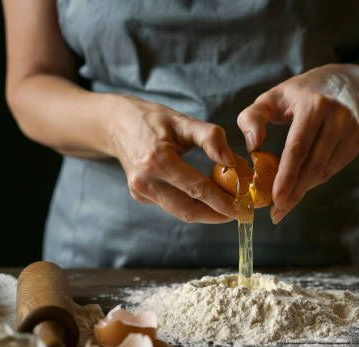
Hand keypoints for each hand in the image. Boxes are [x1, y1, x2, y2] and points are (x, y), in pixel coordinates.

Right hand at [109, 96, 238, 222]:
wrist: (115, 124)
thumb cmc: (152, 119)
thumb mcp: (183, 121)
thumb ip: (210, 138)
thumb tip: (232, 161)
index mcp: (157, 160)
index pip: (197, 189)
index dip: (223, 202)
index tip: (244, 209)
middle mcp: (145, 180)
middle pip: (188, 210)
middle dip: (217, 215)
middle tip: (240, 213)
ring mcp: (140, 191)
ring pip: (180, 212)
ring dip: (206, 212)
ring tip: (228, 205)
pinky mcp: (139, 195)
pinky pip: (171, 205)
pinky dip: (191, 203)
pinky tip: (204, 195)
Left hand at [237, 68, 358, 223]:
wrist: (341, 86)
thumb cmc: (297, 95)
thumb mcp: (271, 98)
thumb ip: (252, 118)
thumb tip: (252, 146)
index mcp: (313, 105)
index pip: (298, 147)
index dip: (287, 176)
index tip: (275, 198)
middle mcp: (337, 117)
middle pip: (313, 165)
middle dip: (294, 192)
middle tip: (276, 212)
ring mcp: (351, 130)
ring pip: (324, 171)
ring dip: (302, 191)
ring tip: (283, 205)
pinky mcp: (357, 142)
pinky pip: (332, 169)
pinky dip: (314, 182)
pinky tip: (299, 188)